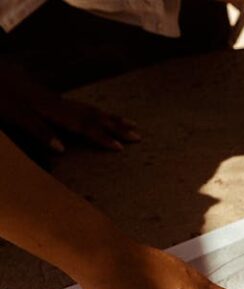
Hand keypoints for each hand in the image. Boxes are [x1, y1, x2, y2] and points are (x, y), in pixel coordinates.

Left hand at [0, 62, 139, 152]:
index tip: (120, 148)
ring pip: (93, 111)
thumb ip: (39, 131)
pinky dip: (99, 114)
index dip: (102, 137)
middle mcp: (62, 105)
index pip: (85, 126)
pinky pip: (85, 108)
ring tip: (131, 124)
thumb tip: (62, 149)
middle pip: (95, 117)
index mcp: (55, 111)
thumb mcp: (16, 115)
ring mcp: (60, 101)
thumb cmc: (3, 94)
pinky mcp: (55, 100)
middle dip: (118, 127)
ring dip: (113, 119)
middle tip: (138, 135)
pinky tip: (102, 117)